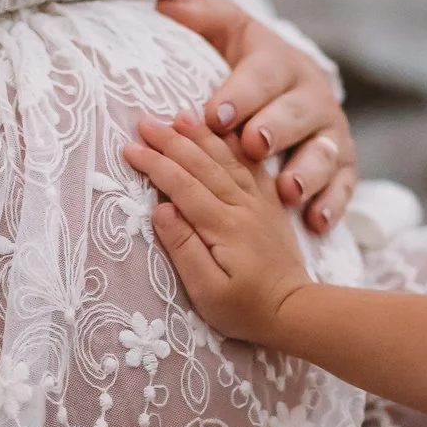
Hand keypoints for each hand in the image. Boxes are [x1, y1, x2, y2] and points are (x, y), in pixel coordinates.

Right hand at [124, 113, 313, 343]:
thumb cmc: (246, 310)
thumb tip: (161, 210)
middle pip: (201, 164)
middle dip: (170, 140)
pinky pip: (253, 167)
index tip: (129, 148)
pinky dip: (238, 146)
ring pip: (227, 159)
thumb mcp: (207, 292)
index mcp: (222, 226)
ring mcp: (259, 203)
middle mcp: (242, 207)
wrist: (296, 312)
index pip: (181, 186)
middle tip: (143, 121)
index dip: (154, 164)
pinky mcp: (270, 206)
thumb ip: (183, 248)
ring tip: (179, 114)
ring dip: (201, 135)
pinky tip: (228, 132)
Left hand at [156, 0, 356, 234]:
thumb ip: (201, 16)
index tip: (214, 114)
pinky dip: (332, 203)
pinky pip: (344, 185)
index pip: (261, 74)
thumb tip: (166, 5)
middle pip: (297, 111)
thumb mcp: (227, 33)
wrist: (293, 85)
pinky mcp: (344, 164)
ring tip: (288, 191)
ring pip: (324, 150)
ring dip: (307, 170)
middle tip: (252, 146)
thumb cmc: (246, 65)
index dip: (240, 93)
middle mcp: (309, 95)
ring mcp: (329, 132)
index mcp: (278, 62)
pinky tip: (315, 223)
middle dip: (275, 129)